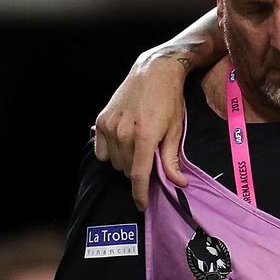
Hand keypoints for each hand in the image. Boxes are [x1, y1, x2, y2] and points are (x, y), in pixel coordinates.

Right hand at [94, 53, 188, 208]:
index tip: (142, 206)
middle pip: (126, 170)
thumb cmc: (169, 101)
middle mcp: (123, 132)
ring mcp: (109, 126)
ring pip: (114, 162)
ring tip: (139, 147)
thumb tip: (178, 183)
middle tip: (150, 159)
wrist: (153, 73)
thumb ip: (172, 159)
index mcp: (145, 136)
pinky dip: (112, 152)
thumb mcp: (176, 130)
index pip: (138, 175)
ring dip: (126, 162)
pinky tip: (124, 142)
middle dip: (138, 171)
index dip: (140, 194)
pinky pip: (102, 151)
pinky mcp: (100, 121)